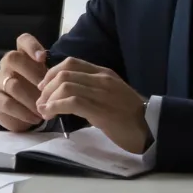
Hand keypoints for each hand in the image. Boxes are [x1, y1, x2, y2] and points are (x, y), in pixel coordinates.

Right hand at [0, 32, 49, 132]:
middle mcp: (7, 65)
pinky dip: (24, 112)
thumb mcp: (44, 80)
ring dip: (32, 99)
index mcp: (22, 55)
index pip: (23, 41)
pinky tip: (35, 118)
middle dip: (32, 74)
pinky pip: (7, 103)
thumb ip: (51, 75)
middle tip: (47, 90)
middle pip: (12, 58)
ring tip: (45, 109)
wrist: (18, 114)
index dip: (32, 46)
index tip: (43, 58)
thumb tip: (64, 77)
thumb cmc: (35, 92)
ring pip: (12, 84)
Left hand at [36, 58, 150, 153]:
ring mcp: (102, 94)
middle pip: (63, 74)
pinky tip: (50, 114)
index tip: (43, 87)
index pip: (70, 63)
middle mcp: (102, 79)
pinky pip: (71, 102)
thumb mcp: (109, 95)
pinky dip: (55, 107)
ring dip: (48, 99)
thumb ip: (90, 89)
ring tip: (44, 111)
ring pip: (65, 86)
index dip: (51, 73)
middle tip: (41, 102)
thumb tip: (65, 93)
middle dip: (46, 88)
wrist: (151, 129)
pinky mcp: (101, 110)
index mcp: (104, 73)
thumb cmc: (129, 115)